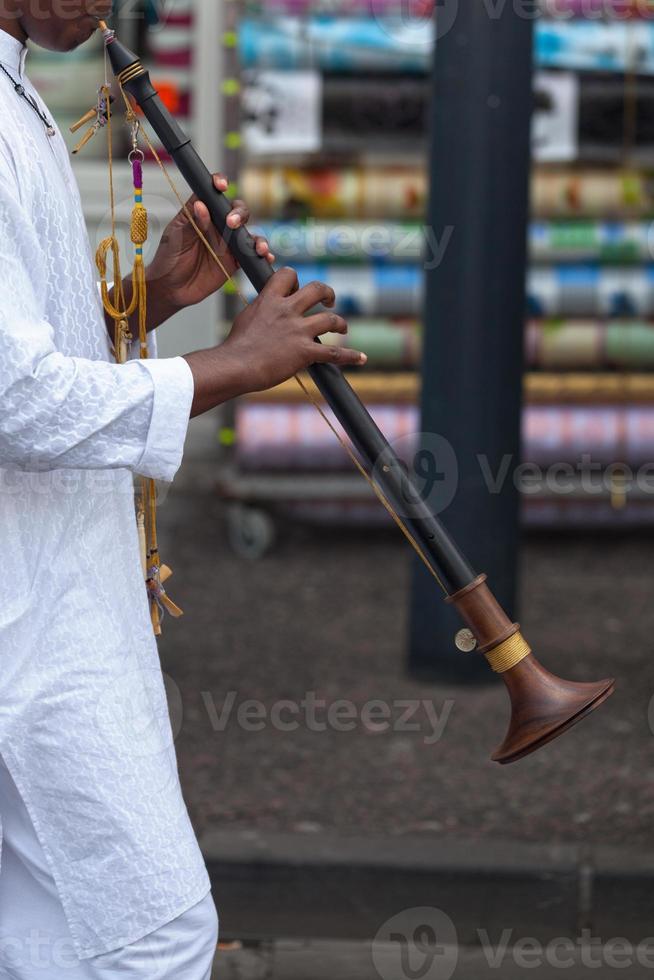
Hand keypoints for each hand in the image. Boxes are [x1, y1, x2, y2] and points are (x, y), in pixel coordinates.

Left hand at [147, 173, 273, 315]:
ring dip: (258, 238)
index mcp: (200, 213)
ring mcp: (228, 243)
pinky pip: (252, 255)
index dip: (219, 183)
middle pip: (236, 210)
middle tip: (232, 223)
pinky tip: (266, 258)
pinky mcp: (235, 261)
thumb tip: (202, 206)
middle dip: (239, 214)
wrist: (171, 288)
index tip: (221, 186)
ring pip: (249, 233)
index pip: (212, 193)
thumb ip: (192, 223)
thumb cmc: (168, 259)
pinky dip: (263, 255)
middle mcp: (216, 225)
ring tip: (258, 248)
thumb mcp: (176, 239)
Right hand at [184, 268, 367, 416]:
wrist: (236, 365)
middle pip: (316, 289)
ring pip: (330, 320)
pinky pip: (335, 353)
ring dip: (340, 323)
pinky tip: (360, 358)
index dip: (296, 280)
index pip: (289, 275)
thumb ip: (261, 309)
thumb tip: (264, 309)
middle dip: (327, 293)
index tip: (297, 289)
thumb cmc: (236, 346)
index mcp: (270, 299)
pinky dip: (350, 355)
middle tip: (329, 301)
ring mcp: (298, 331)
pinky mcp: (305, 352)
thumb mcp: (246, 317)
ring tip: (342, 327)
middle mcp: (287, 310)